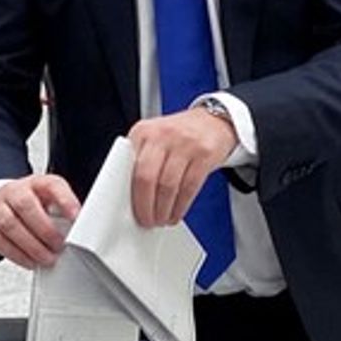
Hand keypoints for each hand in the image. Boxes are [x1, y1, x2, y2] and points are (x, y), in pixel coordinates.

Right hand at [0, 174, 81, 270]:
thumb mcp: (49, 202)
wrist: (0, 204)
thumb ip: (63, 214)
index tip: (76, 217)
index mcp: (37, 183)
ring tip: (47, 258)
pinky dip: (16, 254)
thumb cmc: (31, 205)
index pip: (51, 184)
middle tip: (58, 246)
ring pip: (10, 224)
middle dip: (45, 229)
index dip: (65, 200)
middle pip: (25, 205)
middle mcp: (15, 191)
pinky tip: (30, 261)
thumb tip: (78, 232)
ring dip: (31, 246)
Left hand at [126, 109, 238, 228]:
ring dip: (163, 210)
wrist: (214, 121)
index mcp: (142, 131)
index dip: (126, 193)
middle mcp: (162, 134)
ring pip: (168, 185)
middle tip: (146, 220)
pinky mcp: (204, 153)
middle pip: (146, 177)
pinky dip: (181, 206)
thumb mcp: (153, 139)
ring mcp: (184, 143)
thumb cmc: (178, 135)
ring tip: (161, 219)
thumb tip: (130, 198)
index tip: (126, 210)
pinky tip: (176, 212)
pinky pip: (189, 187)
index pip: (127, 166)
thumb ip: (139, 161)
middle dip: (145, 206)